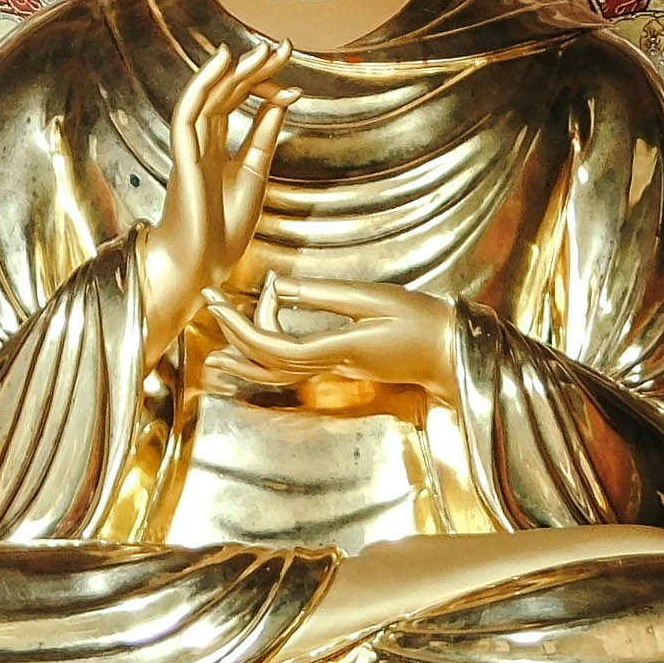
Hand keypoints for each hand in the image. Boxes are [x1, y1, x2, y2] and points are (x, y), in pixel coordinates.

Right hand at [128, 50, 297, 363]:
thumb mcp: (256, 174)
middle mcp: (201, 142)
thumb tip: (283, 101)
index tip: (289, 69)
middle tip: (282, 47)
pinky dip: (203, 85)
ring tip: (261, 51)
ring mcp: (190, 149)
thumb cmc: (222, 230)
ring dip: (233, 71)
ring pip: (207, 97)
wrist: (201, 267)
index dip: (261, 82)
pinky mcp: (183, 158)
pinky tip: (223, 63)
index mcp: (217, 148)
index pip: (236, 102)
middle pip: (225, 93)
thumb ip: (264, 137)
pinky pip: (188, 114)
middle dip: (253, 69)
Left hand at [198, 274, 464, 425]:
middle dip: (233, 339)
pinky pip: (294, 371)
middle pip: (268, 363)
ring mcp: (337, 371)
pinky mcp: (343, 368)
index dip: (240, 326)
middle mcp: (333, 366)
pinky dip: (268, 362)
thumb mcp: (375, 298)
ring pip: (278, 374)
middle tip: (210, 309)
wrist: (452, 352)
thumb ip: (325, 295)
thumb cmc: (422, 322)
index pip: (274, 347)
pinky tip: (258, 353)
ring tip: (216, 351)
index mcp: (339, 348)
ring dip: (245, 360)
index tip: (219, 301)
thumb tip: (278, 288)